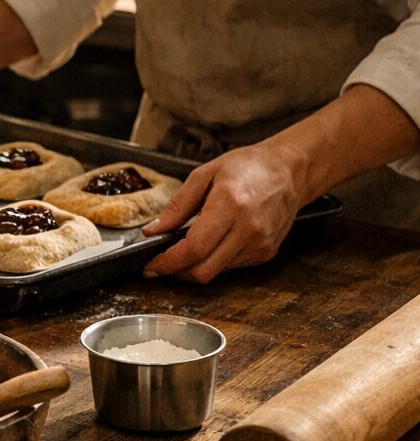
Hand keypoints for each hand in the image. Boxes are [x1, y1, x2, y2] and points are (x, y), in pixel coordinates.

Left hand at [141, 141, 307, 282]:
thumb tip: (153, 231)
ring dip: (194, 266)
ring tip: (185, 249)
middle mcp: (248, 229)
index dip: (168, 263)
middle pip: (204, 270)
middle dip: (176, 273)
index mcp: (230, 205)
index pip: (194, 248)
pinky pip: (231, 267)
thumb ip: (176, 206)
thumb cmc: (247, 167)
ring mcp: (260, 244)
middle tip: (159, 265)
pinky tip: (211, 244)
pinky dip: (214, 261)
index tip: (151, 266)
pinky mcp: (266, 252)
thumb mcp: (204, 175)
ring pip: (216, 272)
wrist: (290, 171)